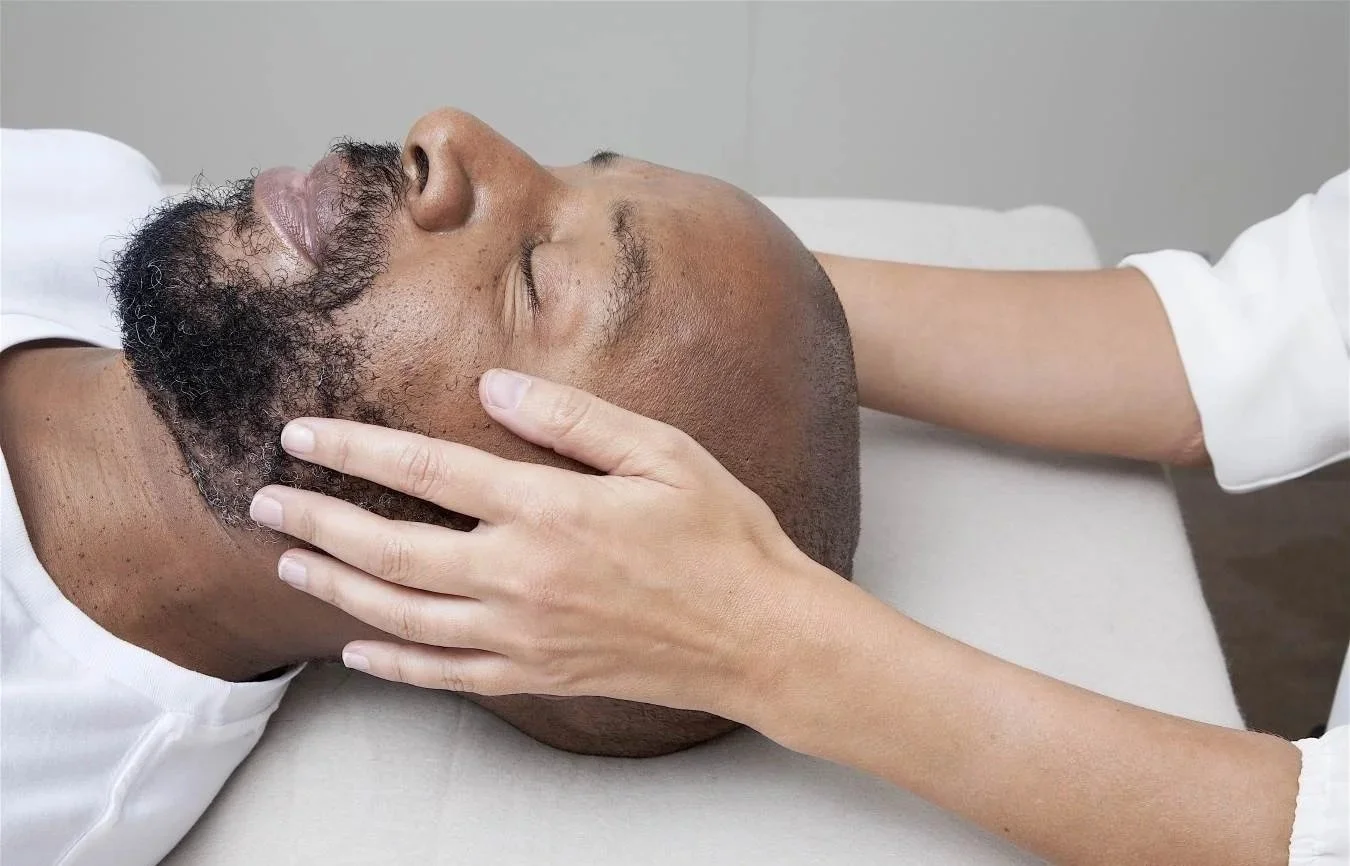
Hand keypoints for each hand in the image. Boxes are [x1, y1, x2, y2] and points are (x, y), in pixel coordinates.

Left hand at [250, 369, 832, 721]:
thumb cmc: (722, 536)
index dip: (354, 450)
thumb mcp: (661, 452)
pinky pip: (446, 675)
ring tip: (290, 562)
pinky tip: (357, 649)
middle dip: (318, 520)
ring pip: (403, 615)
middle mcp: (521, 577)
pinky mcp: (538, 675)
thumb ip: (571, 418)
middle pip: (391, 549)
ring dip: (336, 588)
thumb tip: (493, 387)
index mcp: (549, 510)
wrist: (760, 636)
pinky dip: (394, 663)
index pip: (426, 471)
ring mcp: (523, 635)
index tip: (301, 434)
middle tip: (265, 500)